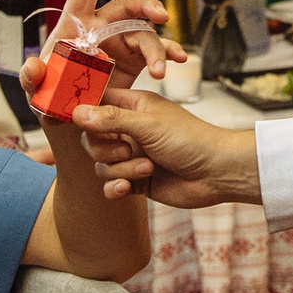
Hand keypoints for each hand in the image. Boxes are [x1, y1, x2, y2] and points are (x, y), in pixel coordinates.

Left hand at [32, 0, 182, 83]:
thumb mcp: (36, 89)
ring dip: (157, 48)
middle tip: (160, 15)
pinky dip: (169, 53)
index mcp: (75, 25)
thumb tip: (33, 66)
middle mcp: (101, 28)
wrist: (72, 122)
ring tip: (160, 69)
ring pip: (145, 33)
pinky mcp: (135, 60)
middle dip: (146, 5)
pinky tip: (179, 59)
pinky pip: (156, 51)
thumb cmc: (50, 97)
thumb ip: (31, 78)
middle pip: (127, 6)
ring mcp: (121, 43)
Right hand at [71, 87, 261, 206]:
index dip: (84, 112)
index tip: (75, 121)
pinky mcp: (137, 180)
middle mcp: (130, 130)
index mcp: (133, 107)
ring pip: (102, 163)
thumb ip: (111, 119)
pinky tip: (126, 189)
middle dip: (105, 148)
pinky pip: (111, 184)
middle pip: (92, 138)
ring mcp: (133, 155)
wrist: (217, 173)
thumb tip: (76, 112)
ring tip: (147, 168)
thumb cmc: (189, 139)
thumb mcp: (148, 125)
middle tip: (127, 150)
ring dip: (121, 169)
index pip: (97, 103)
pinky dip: (116, 187)